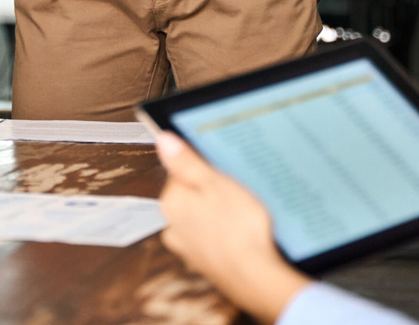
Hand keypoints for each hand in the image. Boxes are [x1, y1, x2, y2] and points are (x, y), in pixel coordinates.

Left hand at [157, 133, 310, 323]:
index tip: (222, 166)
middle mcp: (173, 226)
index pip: (180, 168)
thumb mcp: (215, 183)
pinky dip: (224, 229)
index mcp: (172, 202)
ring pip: (202, 214)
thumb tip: (163, 139)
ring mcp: (188, 246)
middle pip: (191, 192)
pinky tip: (241, 229)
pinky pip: (212, 234)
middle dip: (212, 187)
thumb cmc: (239, 230)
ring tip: (242, 209)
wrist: (256, 278)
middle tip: (235, 186)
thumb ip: (186, 161)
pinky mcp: (205, 260)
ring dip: (219, 209)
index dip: (205, 164)